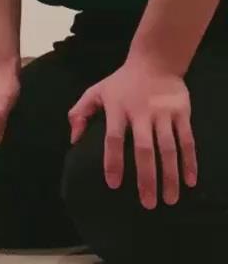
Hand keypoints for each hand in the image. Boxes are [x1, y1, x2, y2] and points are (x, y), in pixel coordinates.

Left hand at [68, 57, 197, 209]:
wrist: (155, 60)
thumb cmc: (122, 82)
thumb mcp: (96, 91)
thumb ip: (80, 113)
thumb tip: (73, 140)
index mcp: (117, 108)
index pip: (113, 138)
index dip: (112, 161)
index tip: (113, 185)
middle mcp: (141, 112)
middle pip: (144, 149)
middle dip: (146, 178)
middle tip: (148, 204)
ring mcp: (163, 112)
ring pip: (168, 148)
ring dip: (170, 175)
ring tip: (170, 200)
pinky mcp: (181, 112)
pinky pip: (186, 140)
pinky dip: (189, 161)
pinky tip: (190, 181)